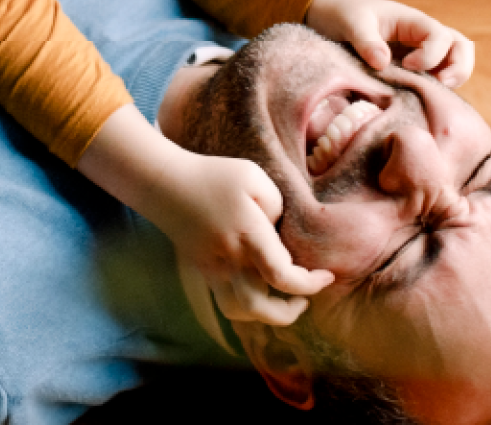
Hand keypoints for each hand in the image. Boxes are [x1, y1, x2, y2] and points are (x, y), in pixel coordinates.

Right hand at [152, 151, 333, 325]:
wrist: (164, 184)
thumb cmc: (212, 176)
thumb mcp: (253, 177)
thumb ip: (277, 206)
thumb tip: (280, 232)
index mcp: (248, 236)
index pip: (283, 276)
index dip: (310, 283)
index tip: (326, 275)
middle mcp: (230, 260)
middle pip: (260, 308)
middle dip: (289, 312)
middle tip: (303, 298)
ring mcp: (213, 269)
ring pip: (239, 312)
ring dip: (265, 315)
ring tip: (281, 300)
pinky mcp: (203, 271)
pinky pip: (224, 302)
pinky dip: (245, 307)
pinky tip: (257, 290)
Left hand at [305, 0, 474, 87]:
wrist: (333, 18)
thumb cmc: (345, 15)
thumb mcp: (351, 23)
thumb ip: (366, 41)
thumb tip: (382, 63)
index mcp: (413, 21)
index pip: (441, 36)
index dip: (431, 54)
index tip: (408, 66)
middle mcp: (424, 37)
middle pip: (461, 48)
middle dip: (459, 68)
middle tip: (440, 87)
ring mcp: (421, 53)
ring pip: (454, 64)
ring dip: (451, 80)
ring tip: (433, 98)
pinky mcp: (412, 69)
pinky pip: (434, 79)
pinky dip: (434, 90)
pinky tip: (418, 102)